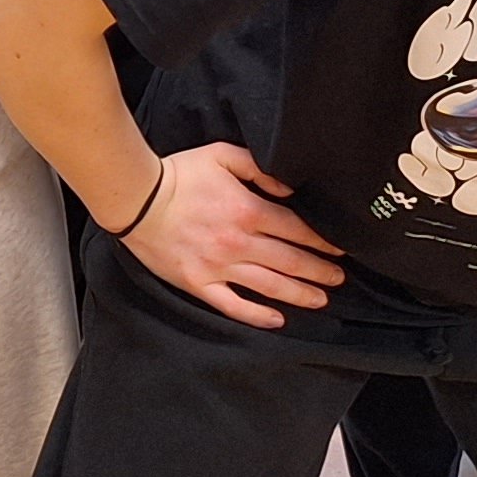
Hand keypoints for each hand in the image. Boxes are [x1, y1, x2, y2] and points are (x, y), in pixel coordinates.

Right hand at [118, 144, 342, 327]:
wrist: (136, 198)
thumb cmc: (178, 174)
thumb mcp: (223, 156)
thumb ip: (260, 168)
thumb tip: (288, 188)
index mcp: (248, 211)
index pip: (297, 230)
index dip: (322, 241)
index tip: (340, 249)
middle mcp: (239, 243)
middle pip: (291, 261)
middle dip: (320, 271)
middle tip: (340, 279)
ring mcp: (219, 267)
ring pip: (269, 286)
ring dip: (299, 294)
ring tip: (321, 300)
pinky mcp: (199, 283)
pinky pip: (233, 305)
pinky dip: (256, 315)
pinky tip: (276, 320)